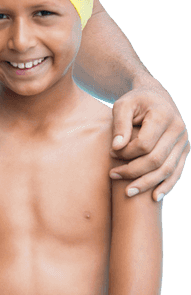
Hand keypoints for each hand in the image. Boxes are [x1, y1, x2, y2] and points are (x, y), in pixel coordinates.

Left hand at [110, 84, 188, 200]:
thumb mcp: (123, 105)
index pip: (145, 144)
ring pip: (167, 170)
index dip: (126, 153)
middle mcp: (178, 129)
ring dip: (147, 183)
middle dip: (133, 171)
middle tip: (113, 175)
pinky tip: (154, 197)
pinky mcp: (184, 150)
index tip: (111, 153)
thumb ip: (119, 124)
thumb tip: (116, 148)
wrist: (156, 96)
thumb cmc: (136, 101)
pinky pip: (177, 172)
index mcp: (163, 115)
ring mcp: (184, 141)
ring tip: (127, 192)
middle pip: (156, 159)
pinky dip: (166, 186)